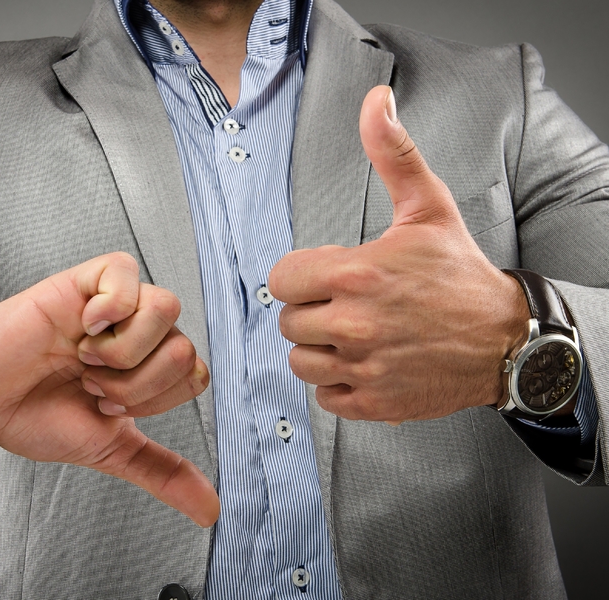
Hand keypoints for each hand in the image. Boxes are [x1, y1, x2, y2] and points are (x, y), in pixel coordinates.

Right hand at [0, 252, 218, 526]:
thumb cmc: (38, 416)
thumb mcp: (110, 448)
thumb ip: (162, 471)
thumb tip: (211, 509)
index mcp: (152, 366)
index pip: (195, 375)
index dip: (154, 400)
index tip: (107, 405)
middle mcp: (139, 332)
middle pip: (184, 348)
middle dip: (134, 383)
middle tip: (90, 384)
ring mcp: (114, 304)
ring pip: (165, 309)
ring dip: (122, 350)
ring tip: (84, 358)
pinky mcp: (84, 280)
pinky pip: (125, 270)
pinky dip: (110, 306)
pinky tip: (83, 325)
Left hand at [269, 86, 529, 424]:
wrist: (505, 338)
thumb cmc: (461, 275)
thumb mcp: (428, 207)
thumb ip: (393, 155)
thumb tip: (376, 104)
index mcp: (357, 274)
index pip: (281, 280)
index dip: (301, 276)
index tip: (324, 275)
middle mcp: (354, 324)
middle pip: (288, 322)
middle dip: (310, 311)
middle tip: (343, 305)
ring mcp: (363, 367)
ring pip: (301, 361)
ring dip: (319, 348)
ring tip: (351, 334)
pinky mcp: (374, 402)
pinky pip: (324, 396)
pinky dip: (337, 383)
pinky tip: (362, 363)